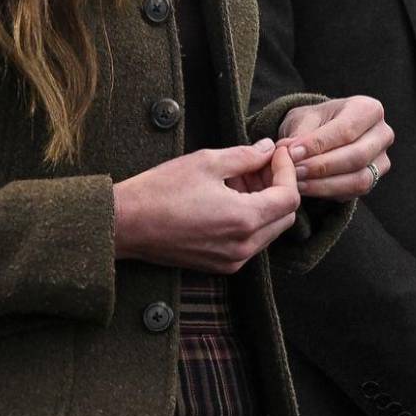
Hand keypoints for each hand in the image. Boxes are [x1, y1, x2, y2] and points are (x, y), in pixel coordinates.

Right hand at [113, 139, 299, 272]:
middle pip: (284, 217)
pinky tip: (227, 199)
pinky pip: (249, 242)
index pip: (289, 198)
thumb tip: (267, 150)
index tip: (276, 153)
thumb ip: (245, 156)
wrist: (125, 225)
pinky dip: (249, 220)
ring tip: (240, 179)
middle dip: (278, 187)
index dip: (287, 171)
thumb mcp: (206, 162)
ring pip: (268, 230)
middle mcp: (243, 247)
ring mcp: (232, 260)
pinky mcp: (219, 265)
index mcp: (244, 220)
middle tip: (259, 164)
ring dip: (264, 204)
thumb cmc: (161, 191)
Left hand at [278, 96, 393, 199]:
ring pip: (359, 179)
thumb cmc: (315, 122)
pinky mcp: (374, 180)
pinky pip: (354, 192)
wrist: (323, 134)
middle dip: (321, 167)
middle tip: (293, 171)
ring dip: (324, 184)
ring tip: (297, 182)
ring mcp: (382, 160)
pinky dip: (328, 193)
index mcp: (368, 109)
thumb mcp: (303, 118)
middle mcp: (382, 134)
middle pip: (357, 156)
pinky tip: (306, 189)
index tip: (291, 153)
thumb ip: (299, 134)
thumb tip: (289, 151)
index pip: (346, 130)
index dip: (318, 144)